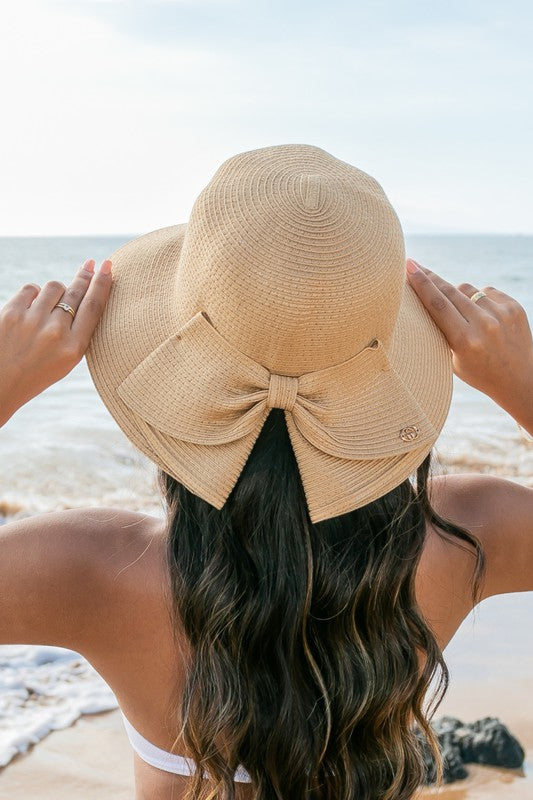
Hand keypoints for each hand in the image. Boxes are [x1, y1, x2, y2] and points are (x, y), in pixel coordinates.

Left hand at [0, 258, 112, 425]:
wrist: (0, 385)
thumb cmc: (35, 372)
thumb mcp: (65, 361)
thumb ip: (77, 332)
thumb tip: (83, 293)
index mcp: (73, 349)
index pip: (94, 308)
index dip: (103, 284)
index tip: (108, 267)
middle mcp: (56, 334)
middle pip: (76, 293)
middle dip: (85, 276)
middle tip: (90, 264)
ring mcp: (32, 322)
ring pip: (54, 287)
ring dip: (54, 292)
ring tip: (47, 307)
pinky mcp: (11, 313)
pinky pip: (30, 289)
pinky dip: (32, 295)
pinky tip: (30, 309)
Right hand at [406, 258, 532, 429]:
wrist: (519, 380)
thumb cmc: (478, 372)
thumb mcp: (453, 360)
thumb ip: (441, 331)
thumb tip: (427, 295)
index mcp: (465, 342)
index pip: (437, 305)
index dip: (421, 283)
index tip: (409, 266)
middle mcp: (484, 325)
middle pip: (449, 291)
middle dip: (430, 278)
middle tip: (415, 266)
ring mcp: (502, 314)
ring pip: (467, 289)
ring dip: (457, 295)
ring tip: (462, 315)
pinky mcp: (514, 307)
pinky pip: (485, 291)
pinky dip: (478, 300)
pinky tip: (482, 317)